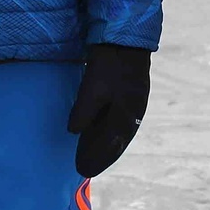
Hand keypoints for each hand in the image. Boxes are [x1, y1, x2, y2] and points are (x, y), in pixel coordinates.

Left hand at [67, 43, 150, 177]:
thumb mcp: (93, 87)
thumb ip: (84, 111)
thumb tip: (74, 132)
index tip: (83, 170)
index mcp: (126, 115)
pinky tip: (103, 133)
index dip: (96, 158)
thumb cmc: (109, 63)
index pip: (110, 144)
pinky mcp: (132, 94)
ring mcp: (135, 104)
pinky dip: (111, 133)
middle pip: (116, 142)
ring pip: (120, 133)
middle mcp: (134, 113)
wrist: (126, 39)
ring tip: (94, 157)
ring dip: (107, 147)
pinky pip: (121, 122)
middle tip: (86, 169)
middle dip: (101, 156)